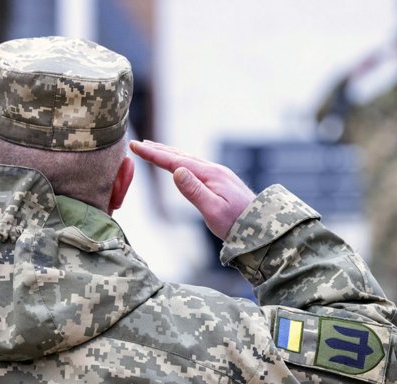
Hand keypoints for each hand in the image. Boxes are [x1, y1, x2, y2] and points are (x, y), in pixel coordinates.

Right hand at [130, 140, 255, 239]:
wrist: (261, 227)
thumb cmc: (236, 223)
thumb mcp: (212, 210)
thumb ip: (194, 191)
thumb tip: (176, 170)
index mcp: (209, 174)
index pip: (175, 161)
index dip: (153, 154)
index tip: (135, 146)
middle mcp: (214, 170)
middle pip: (181, 156)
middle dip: (158, 150)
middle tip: (138, 144)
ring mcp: (218, 175)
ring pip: (189, 160)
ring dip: (170, 154)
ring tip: (155, 150)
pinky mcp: (221, 182)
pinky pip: (196, 166)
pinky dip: (182, 162)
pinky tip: (180, 165)